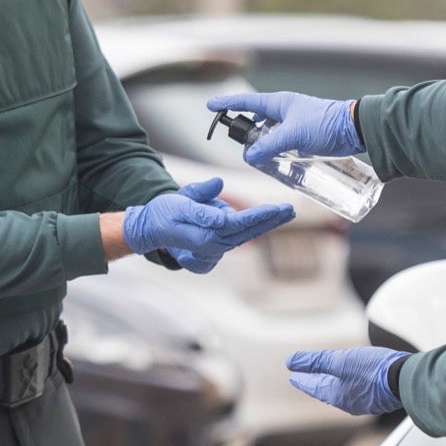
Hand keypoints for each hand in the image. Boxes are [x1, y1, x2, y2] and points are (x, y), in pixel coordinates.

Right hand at [124, 178, 293, 264]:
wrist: (154, 228)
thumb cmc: (167, 212)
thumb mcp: (180, 201)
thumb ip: (201, 200)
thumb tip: (221, 198)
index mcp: (207, 233)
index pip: (239, 224)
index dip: (259, 216)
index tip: (276, 209)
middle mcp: (215, 244)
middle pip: (249, 230)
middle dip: (271, 220)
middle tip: (290, 209)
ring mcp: (218, 246)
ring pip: (248, 234)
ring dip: (269, 223)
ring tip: (286, 212)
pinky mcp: (219, 243)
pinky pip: (241, 236)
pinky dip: (257, 227)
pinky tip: (271, 219)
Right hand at [206, 91, 361, 165]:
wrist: (354, 129)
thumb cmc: (325, 124)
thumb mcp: (293, 135)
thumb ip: (269, 145)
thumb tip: (249, 156)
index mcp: (278, 103)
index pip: (246, 101)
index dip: (227, 104)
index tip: (210, 105)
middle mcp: (284, 110)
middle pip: (256, 119)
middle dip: (246, 130)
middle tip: (239, 142)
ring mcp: (294, 123)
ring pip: (269, 133)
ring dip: (262, 144)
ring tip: (257, 157)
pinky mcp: (304, 136)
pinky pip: (282, 142)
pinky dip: (275, 151)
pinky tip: (275, 161)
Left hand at [286, 346, 405, 415]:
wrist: (407, 379)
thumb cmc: (373, 371)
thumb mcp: (341, 362)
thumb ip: (316, 361)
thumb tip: (290, 361)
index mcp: (338, 396)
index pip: (315, 387)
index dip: (303, 380)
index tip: (293, 377)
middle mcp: (351, 402)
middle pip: (328, 390)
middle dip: (316, 382)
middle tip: (306, 377)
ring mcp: (366, 400)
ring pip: (344, 390)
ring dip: (333, 382)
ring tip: (328, 376)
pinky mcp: (380, 395)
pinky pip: (358, 389)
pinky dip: (350, 382)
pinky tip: (355, 377)